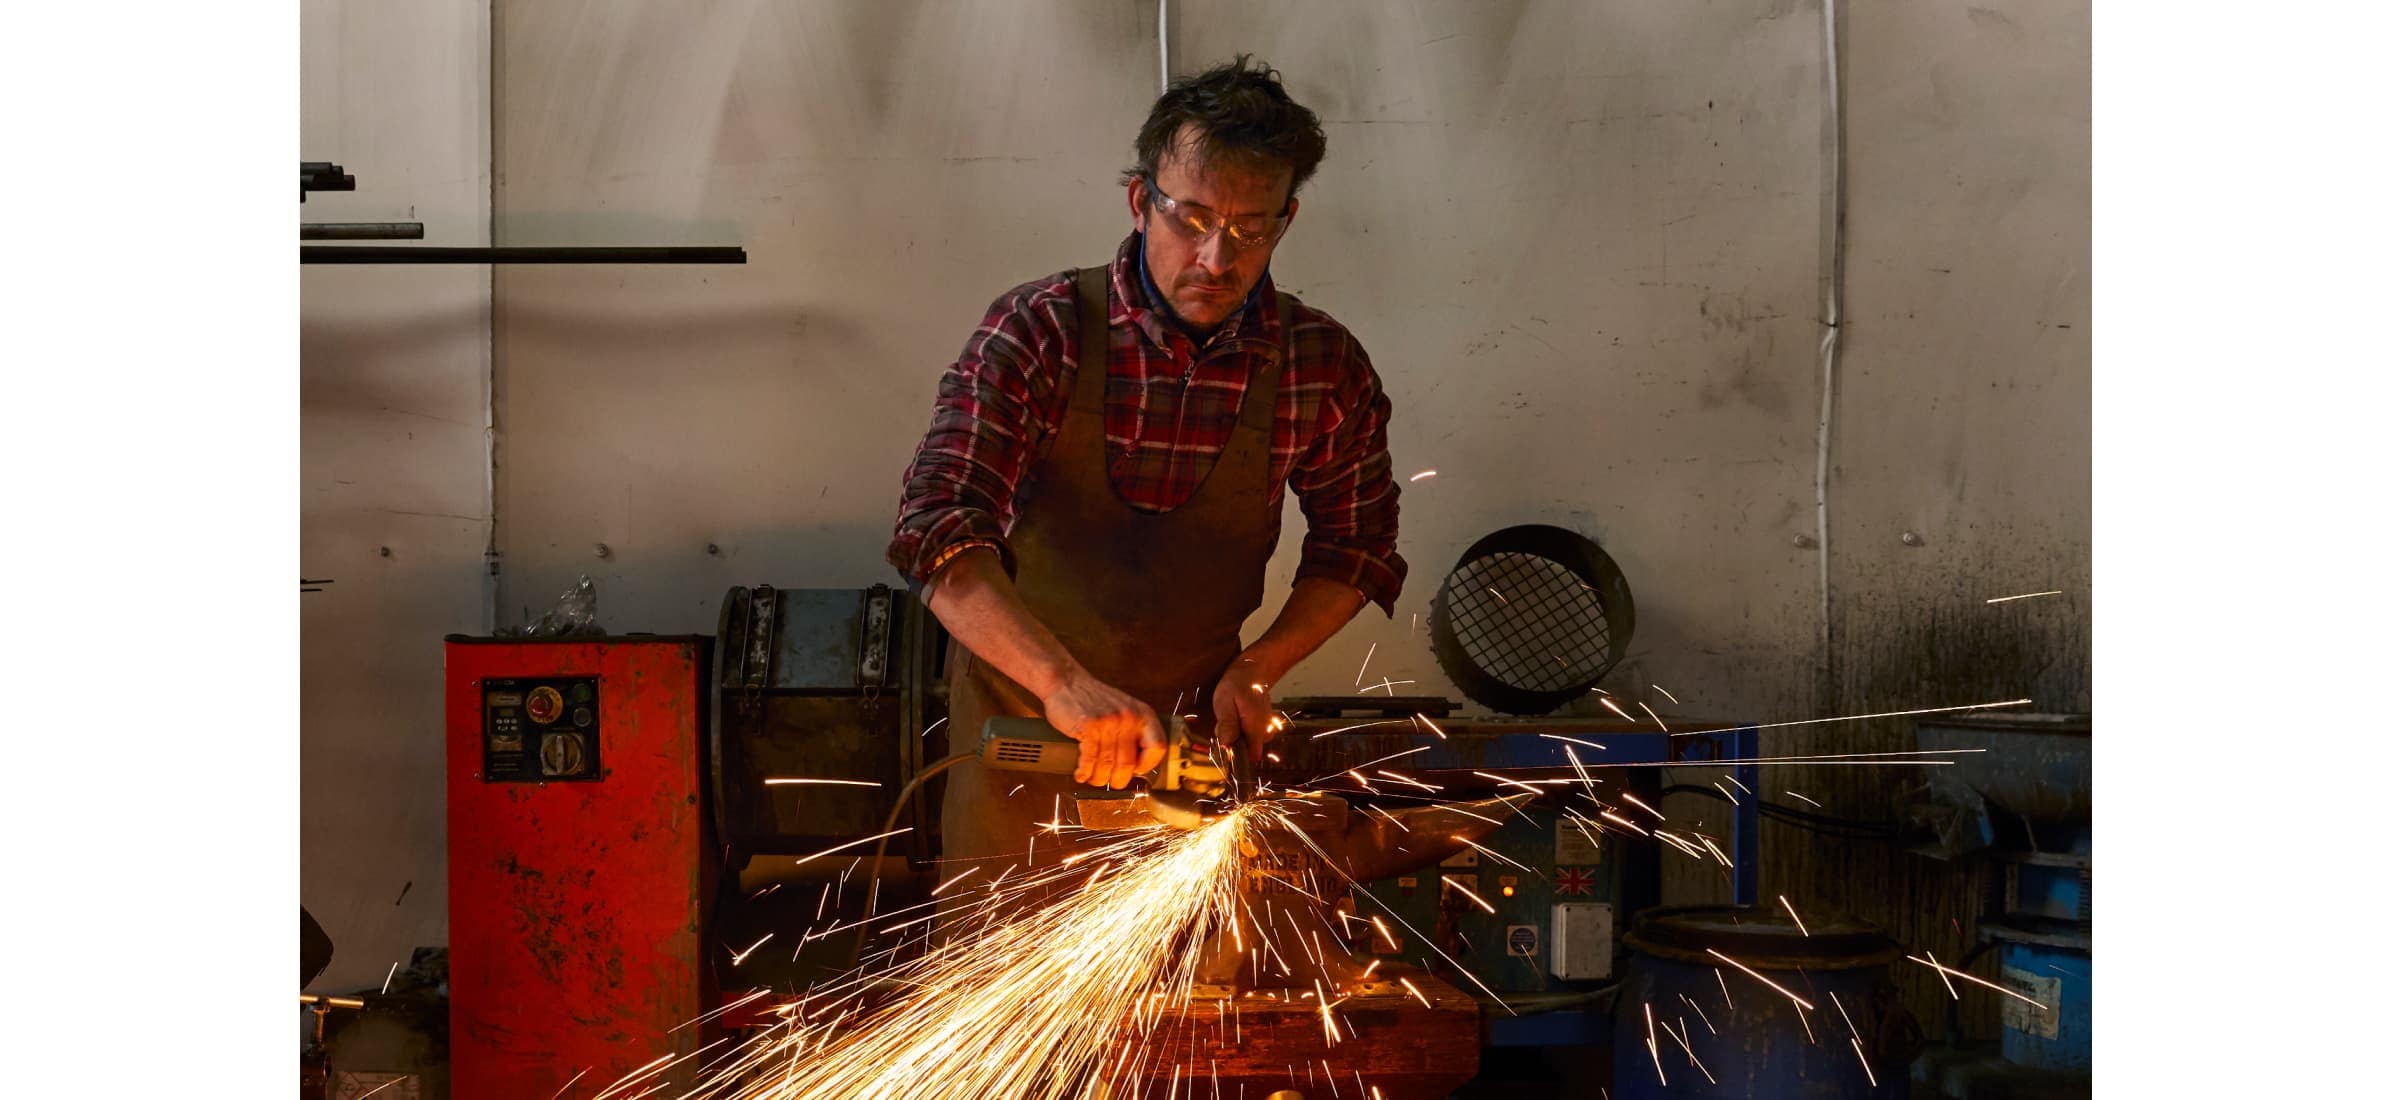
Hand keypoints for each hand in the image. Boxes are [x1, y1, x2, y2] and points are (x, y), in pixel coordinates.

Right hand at [1041, 673, 1164, 789]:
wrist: (1067, 682)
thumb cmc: (1093, 699)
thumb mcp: (1124, 709)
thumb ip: (1133, 732)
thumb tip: (1136, 765)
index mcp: (1143, 714)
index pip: (1158, 747)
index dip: (1148, 765)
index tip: (1137, 770)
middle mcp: (1128, 718)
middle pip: (1129, 763)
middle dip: (1118, 780)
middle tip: (1111, 782)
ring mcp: (1109, 722)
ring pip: (1107, 765)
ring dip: (1098, 778)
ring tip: (1092, 778)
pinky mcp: (1089, 727)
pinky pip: (1089, 760)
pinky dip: (1084, 772)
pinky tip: (1081, 773)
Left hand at [1211, 655, 1281, 750]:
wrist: (1253, 669)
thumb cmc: (1238, 684)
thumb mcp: (1224, 702)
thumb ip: (1227, 725)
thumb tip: (1226, 745)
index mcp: (1256, 727)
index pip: (1252, 756)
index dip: (1237, 755)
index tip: (1226, 745)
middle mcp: (1265, 729)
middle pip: (1248, 749)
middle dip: (1233, 741)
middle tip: (1224, 722)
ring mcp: (1266, 726)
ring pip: (1248, 741)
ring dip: (1236, 734)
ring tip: (1230, 715)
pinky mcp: (1263, 723)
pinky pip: (1251, 733)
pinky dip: (1242, 727)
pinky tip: (1237, 714)